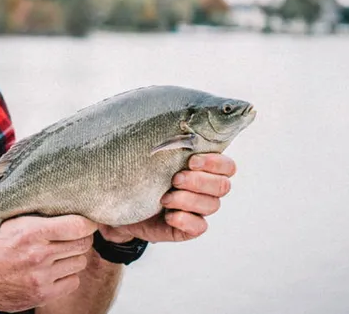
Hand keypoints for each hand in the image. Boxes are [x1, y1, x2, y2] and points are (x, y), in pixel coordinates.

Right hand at [0, 214, 98, 312]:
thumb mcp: (9, 222)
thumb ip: (36, 215)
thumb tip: (66, 205)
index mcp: (30, 231)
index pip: (78, 225)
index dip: (87, 222)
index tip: (85, 222)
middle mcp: (38, 255)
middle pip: (83, 243)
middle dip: (80, 238)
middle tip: (71, 237)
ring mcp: (41, 277)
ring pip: (80, 262)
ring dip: (73, 257)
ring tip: (58, 254)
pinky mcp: (43, 294)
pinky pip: (73, 282)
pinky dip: (68, 276)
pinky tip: (54, 270)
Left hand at [99, 153, 236, 243]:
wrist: (121, 203)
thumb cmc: (140, 174)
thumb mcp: (153, 156)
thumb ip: (168, 143)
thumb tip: (173, 119)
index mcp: (203, 169)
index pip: (227, 166)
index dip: (215, 163)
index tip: (191, 160)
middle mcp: (206, 189)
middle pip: (222, 186)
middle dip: (198, 181)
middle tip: (174, 178)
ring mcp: (199, 210)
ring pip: (211, 205)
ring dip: (187, 200)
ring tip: (164, 198)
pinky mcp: (189, 229)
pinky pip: (200, 227)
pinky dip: (184, 220)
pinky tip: (169, 215)